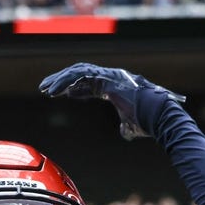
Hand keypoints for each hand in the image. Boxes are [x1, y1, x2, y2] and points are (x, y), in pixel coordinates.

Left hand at [39, 63, 184, 139]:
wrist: (158, 116)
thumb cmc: (148, 122)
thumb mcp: (132, 126)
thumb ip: (126, 127)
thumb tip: (125, 133)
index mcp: (114, 86)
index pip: (89, 83)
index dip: (74, 88)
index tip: (59, 94)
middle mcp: (111, 77)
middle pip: (80, 74)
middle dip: (61, 80)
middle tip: (45, 88)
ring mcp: (109, 75)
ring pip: (78, 72)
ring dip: (59, 80)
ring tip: (45, 89)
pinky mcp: (107, 76)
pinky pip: (81, 75)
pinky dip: (66, 81)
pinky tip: (55, 90)